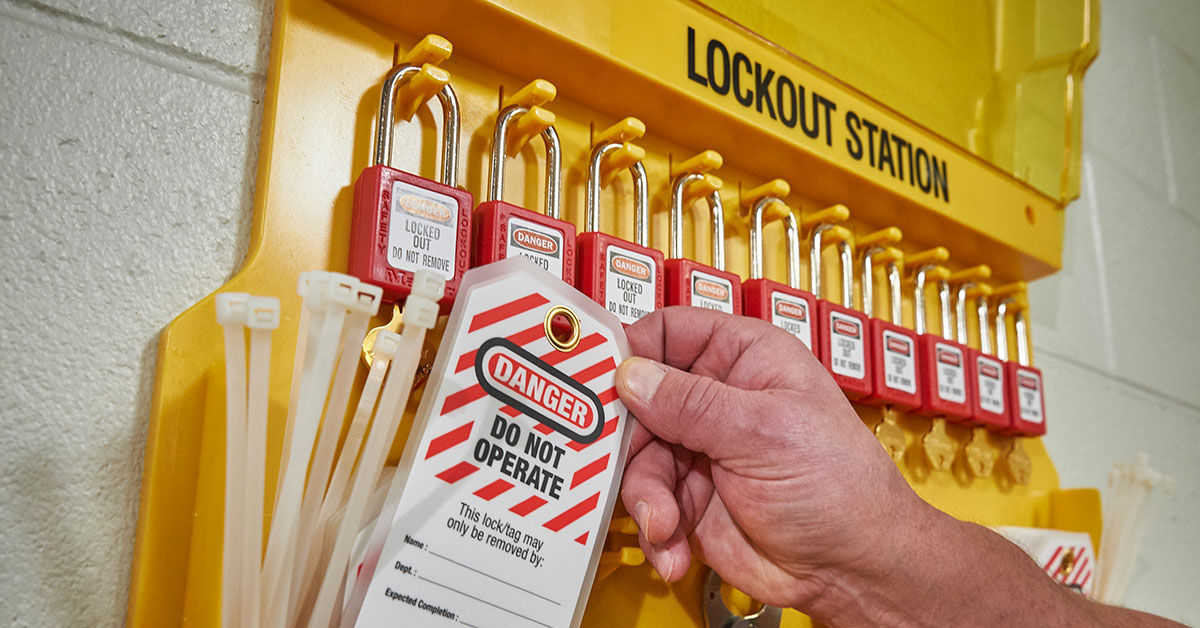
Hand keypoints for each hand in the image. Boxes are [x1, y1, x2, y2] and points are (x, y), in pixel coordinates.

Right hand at [615, 307, 921, 611]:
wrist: (852, 569)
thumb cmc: (842, 488)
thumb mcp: (765, 433)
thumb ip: (693, 404)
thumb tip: (633, 375)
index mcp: (742, 358)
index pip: (668, 332)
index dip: (630, 350)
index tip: (596, 376)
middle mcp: (715, 400)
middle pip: (638, 402)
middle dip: (630, 443)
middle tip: (626, 467)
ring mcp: (700, 450)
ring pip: (636, 460)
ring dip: (646, 497)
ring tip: (667, 522)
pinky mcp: (689, 498)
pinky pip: (647, 504)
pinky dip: (656, 530)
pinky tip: (676, 545)